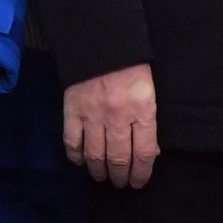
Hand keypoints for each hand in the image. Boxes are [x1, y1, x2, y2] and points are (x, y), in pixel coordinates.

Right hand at [63, 63, 157, 188]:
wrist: (102, 39)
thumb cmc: (131, 66)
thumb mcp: (149, 91)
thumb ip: (148, 122)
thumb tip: (150, 153)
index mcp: (142, 109)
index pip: (144, 153)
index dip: (142, 174)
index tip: (139, 182)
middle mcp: (117, 116)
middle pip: (119, 159)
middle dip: (121, 177)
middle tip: (120, 183)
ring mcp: (92, 114)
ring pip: (95, 156)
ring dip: (99, 172)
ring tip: (102, 177)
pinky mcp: (72, 110)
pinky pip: (72, 142)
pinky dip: (76, 157)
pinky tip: (81, 162)